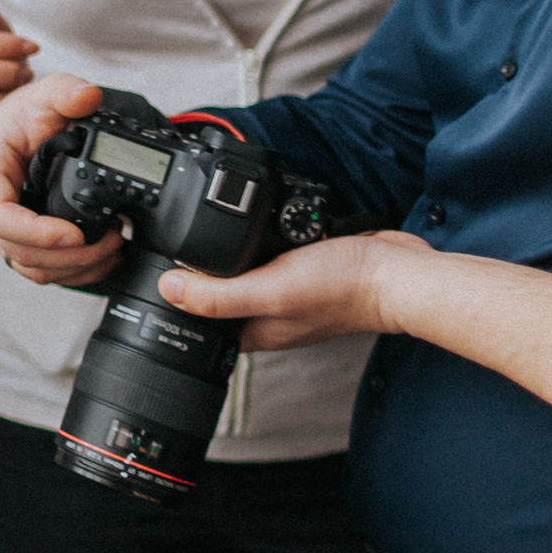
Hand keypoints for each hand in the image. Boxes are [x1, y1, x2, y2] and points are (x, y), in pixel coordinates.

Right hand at [0, 73, 123, 286]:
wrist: (29, 125)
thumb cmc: (29, 112)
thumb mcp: (47, 92)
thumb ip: (66, 90)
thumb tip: (88, 96)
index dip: (34, 233)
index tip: (73, 234)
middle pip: (15, 249)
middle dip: (65, 255)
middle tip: (110, 241)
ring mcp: (3, 226)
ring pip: (29, 265)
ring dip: (72, 266)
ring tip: (113, 247)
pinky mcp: (21, 238)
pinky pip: (40, 267)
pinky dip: (72, 270)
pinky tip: (103, 259)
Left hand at [158, 230, 432, 349]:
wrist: (397, 272)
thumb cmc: (342, 289)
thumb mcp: (272, 290)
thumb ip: (220, 293)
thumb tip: (167, 289)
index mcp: (254, 330)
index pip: (201, 321)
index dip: (175, 300)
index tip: (155, 269)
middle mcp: (269, 313)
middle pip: (220, 293)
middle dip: (200, 269)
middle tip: (178, 239)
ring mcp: (289, 290)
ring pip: (245, 270)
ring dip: (230, 250)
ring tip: (211, 226)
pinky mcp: (307, 268)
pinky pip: (271, 254)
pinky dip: (261, 238)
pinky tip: (260, 222)